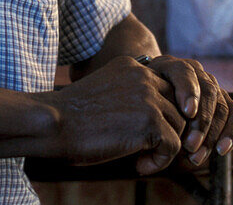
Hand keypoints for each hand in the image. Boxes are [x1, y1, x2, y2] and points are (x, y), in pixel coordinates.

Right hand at [39, 55, 186, 174]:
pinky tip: (140, 166)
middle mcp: (144, 76)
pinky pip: (173, 146)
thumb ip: (131, 95)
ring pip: (179, 126)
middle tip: (146, 150)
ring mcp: (148, 97)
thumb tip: (156, 119)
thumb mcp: (108, 92)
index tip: (144, 133)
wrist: (53, 123)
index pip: (166, 88)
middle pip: (177, 106)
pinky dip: (160, 162)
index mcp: (133, 66)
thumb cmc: (72, 117)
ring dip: (163, 148)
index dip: (160, 114)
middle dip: (167, 131)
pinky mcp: (150, 121)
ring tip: (140, 159)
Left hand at [145, 55, 232, 167]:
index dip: (188, 91)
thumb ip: (142, 117)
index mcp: (170, 66)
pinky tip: (221, 150)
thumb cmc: (141, 104)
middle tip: (190, 145)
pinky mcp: (223, 101)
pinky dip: (231, 132)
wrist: (152, 95)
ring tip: (197, 155)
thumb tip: (141, 149)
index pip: (184, 72)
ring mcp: (212, 86)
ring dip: (213, 133)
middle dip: (201, 121)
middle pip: (208, 91)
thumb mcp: (137, 104)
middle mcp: (195, 72)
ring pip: (222, 105)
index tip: (187, 113)